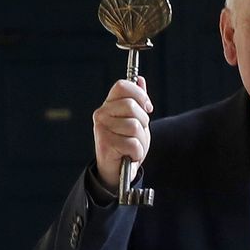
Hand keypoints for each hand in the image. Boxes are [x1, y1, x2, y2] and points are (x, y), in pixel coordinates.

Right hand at [92, 76, 152, 191]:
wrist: (117, 170)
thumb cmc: (126, 143)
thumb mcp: (136, 120)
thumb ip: (138, 101)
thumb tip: (140, 79)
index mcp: (109, 104)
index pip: (123, 86)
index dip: (140, 95)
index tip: (147, 108)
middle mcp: (101, 113)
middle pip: (131, 106)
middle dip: (143, 122)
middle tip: (138, 133)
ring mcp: (101, 128)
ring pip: (135, 126)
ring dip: (141, 140)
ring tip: (133, 146)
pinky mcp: (105, 143)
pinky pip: (132, 144)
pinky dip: (137, 153)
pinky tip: (130, 155)